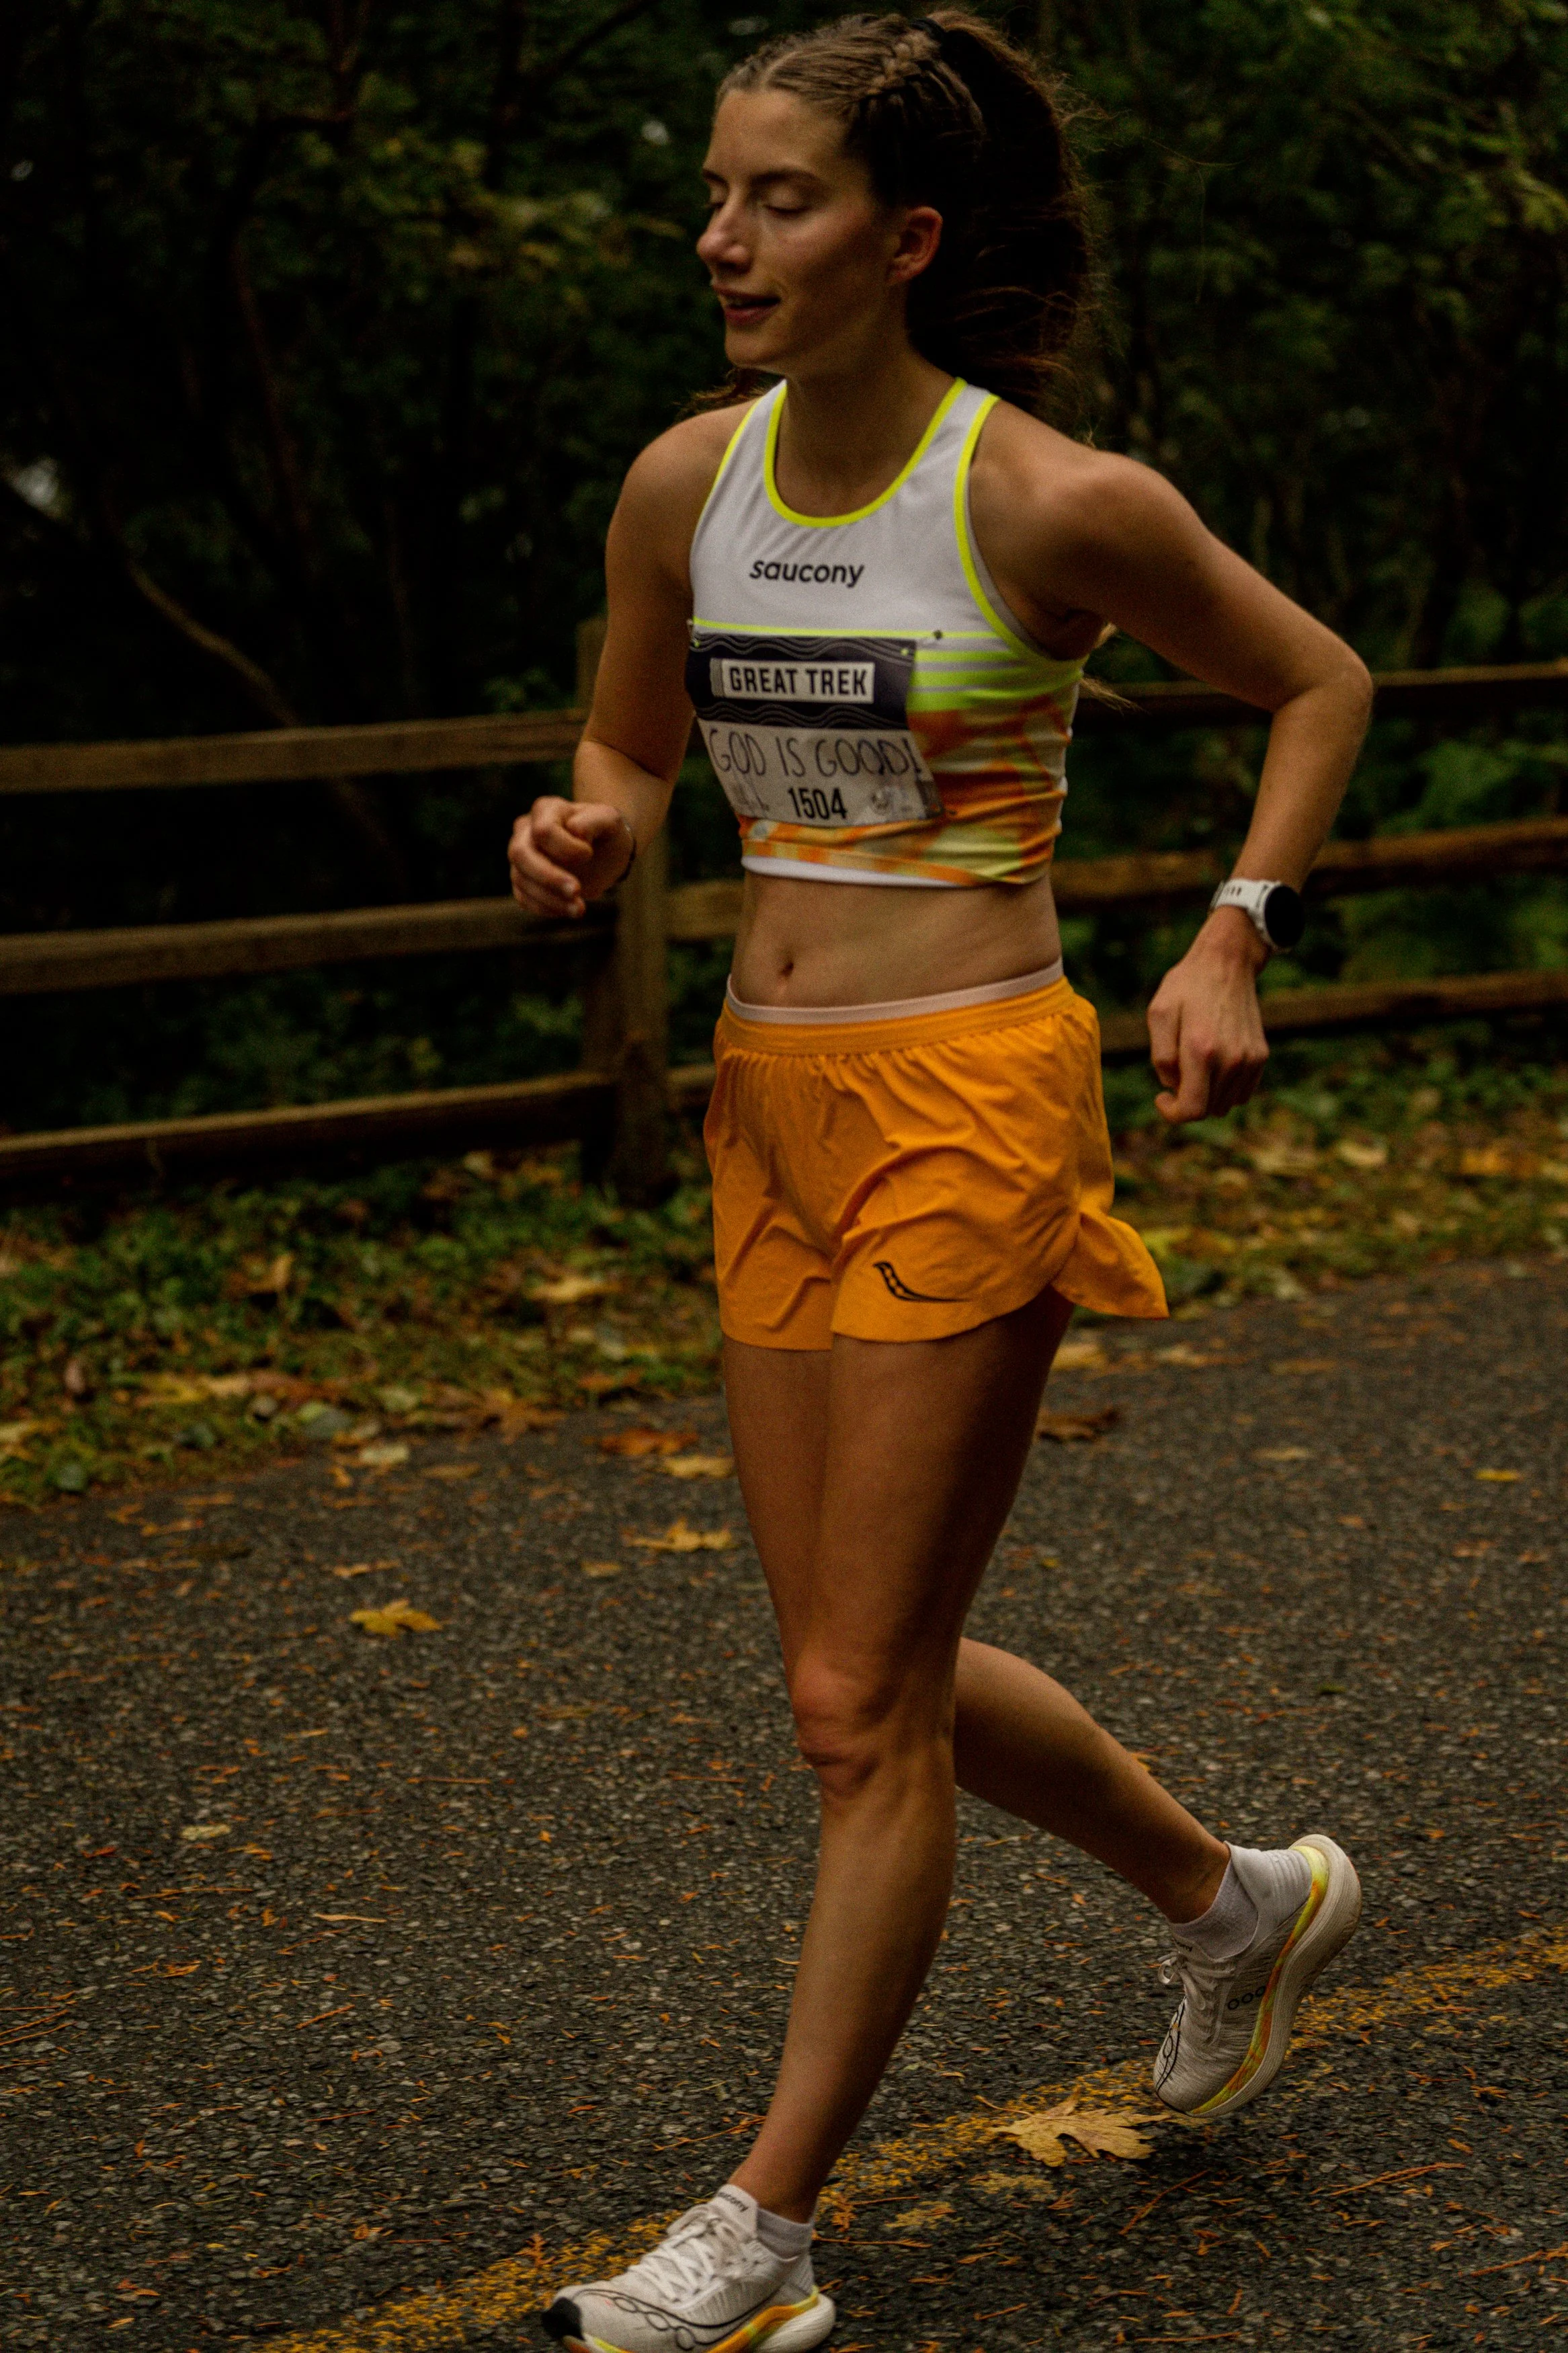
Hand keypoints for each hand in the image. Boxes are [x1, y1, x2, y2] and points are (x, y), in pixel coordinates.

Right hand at [507, 797, 634, 919]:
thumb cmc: (605, 832)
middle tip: (578, 892)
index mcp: (546, 809)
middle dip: (548, 877)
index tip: (589, 854)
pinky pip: (523, 897)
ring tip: (579, 909)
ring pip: (520, 879)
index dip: (565, 848)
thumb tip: (574, 831)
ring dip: (550, 899)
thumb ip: (594, 820)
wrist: (604, 852)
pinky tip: (568, 910)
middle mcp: (525, 830)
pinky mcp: (522, 879)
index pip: (542, 830)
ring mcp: (521, 856)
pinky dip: (545, 908)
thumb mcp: (609, 820)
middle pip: (520, 853)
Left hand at [1145, 909, 1269, 1123]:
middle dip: (1187, 1100)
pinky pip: (1242, 1093)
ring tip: (1195, 1063)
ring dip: (1207, 1093)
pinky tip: (1214, 1063)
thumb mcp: (1159, 1014)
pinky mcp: (1260, 1056)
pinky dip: (1225, 1088)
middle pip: (1208, 1110)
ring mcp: (1249, 1058)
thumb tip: (1174, 1086)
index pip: (1192, 1110)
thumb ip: (1161, 1056)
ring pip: (1225, 1104)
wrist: (1227, 962)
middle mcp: (1231, 1058)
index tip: (1162, 1096)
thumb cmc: (1187, 986)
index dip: (1172, 1113)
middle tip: (1177, 1072)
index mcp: (1201, 1050)